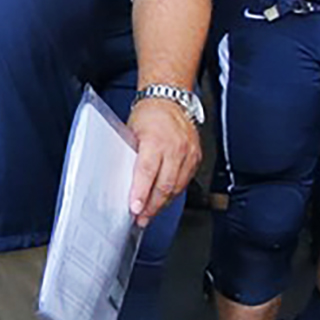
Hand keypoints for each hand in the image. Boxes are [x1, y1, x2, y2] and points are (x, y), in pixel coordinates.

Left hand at [126, 98, 200, 224]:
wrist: (171, 100)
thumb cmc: (150, 115)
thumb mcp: (132, 133)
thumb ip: (131, 156)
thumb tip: (123, 182)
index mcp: (155, 140)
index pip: (147, 172)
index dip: (141, 193)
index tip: (135, 208)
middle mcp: (175, 148)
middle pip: (164, 185)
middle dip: (151, 206)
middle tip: (140, 219)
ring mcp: (188, 154)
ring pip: (176, 187)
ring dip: (162, 204)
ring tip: (150, 214)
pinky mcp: (196, 158)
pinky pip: (185, 182)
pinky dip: (173, 193)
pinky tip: (164, 200)